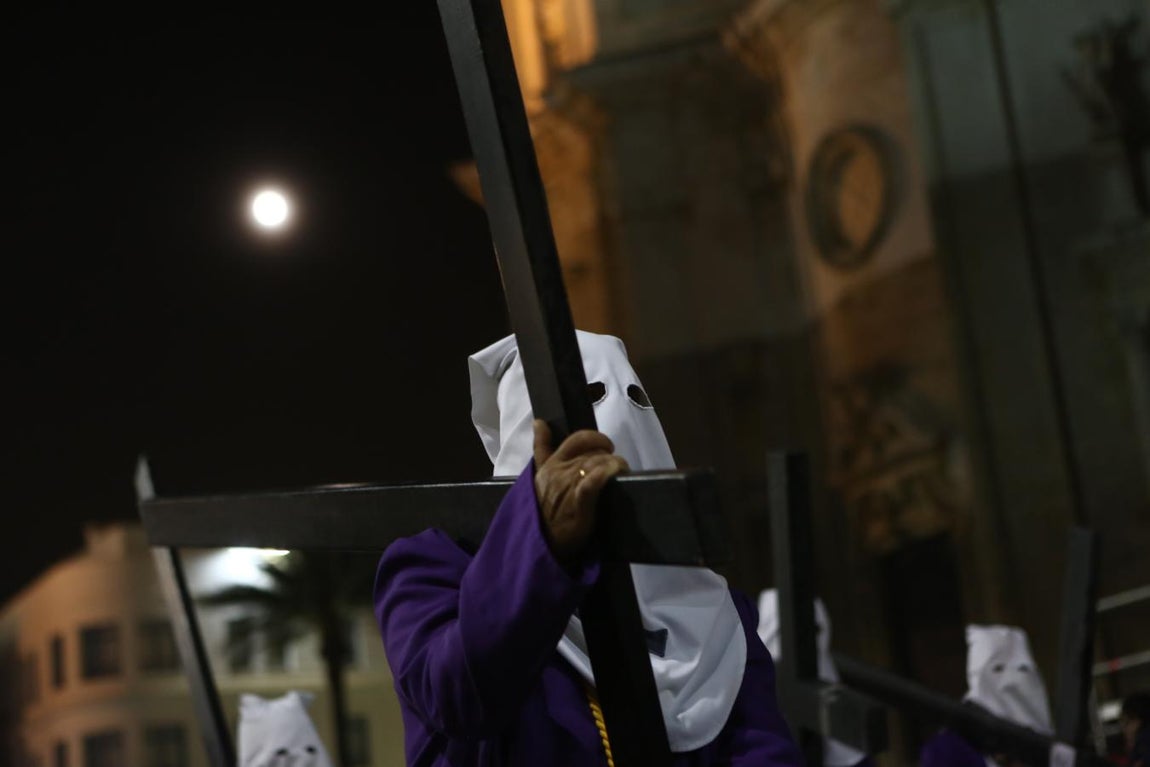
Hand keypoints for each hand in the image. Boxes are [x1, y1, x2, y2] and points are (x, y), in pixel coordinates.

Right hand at [533, 419, 628, 566]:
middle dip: (608, 456)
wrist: (542, 542)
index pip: (577, 439)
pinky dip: (607, 471)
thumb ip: (542, 448)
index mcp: (550, 464)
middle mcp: (559, 471)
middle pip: (592, 452)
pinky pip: (594, 479)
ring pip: (596, 463)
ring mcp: (568, 486)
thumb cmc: (545, 510)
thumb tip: (539, 421)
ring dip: (613, 464)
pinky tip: (617, 471)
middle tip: (614, 466)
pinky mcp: (579, 501)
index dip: (596, 438)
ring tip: (620, 471)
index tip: (607, 446)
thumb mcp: (540, 474)